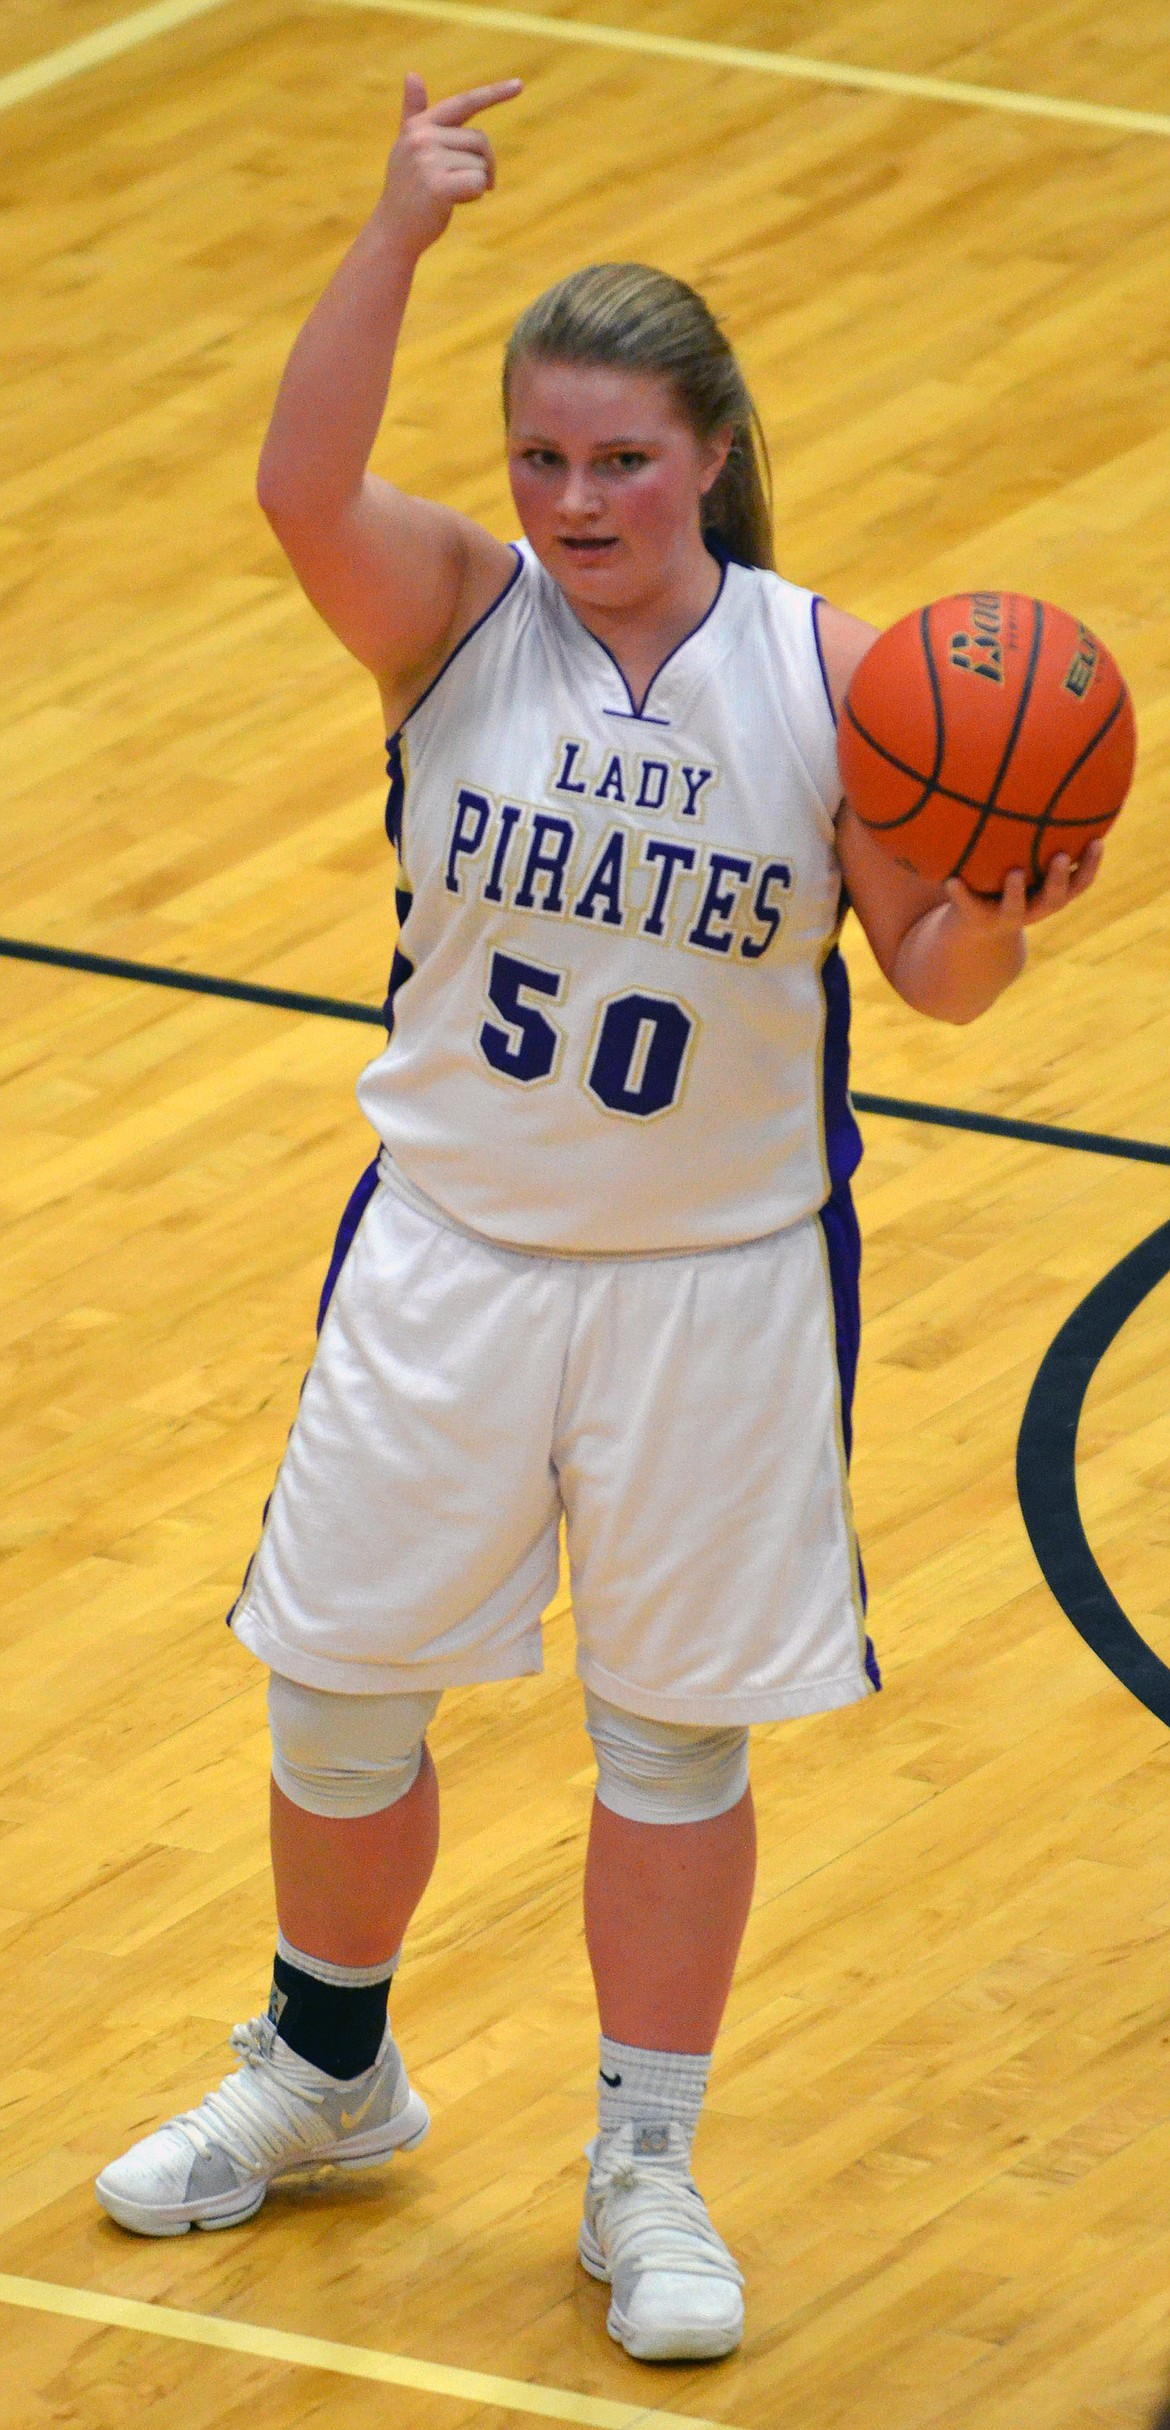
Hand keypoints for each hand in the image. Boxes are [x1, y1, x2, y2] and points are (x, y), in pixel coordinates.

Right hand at [379, 72, 521, 253]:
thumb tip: (412, 73)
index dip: (493, 94)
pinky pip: (478, 182)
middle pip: (480, 141)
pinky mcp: (437, 186)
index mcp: (419, 125)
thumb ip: (414, 113)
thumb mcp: (409, 147)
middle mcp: (422, 138)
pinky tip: (455, 202)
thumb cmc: (407, 190)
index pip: (464, 103)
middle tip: (471, 184)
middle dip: (484, 164)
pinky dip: (475, 195)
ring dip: (477, 184)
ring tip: (453, 195)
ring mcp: (428, 161)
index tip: (520, 85)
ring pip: (481, 165)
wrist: (393, 231)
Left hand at [943, 838, 1103, 930]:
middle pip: (1054, 898)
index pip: (1080, 882)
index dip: (1090, 864)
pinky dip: (960, 894)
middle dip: (1058, 878)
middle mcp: (1034, 908)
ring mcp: (1006, 916)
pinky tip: (951, 880)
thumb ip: (1038, 836)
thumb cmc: (1008, 883)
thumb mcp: (1026, 862)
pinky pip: (969, 906)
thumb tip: (1050, 777)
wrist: (976, 928)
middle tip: (1060, 856)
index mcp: (1051, 894)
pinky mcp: (977, 919)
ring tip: (1015, 873)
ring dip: (1016, 891)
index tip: (1098, 841)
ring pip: (1015, 908)